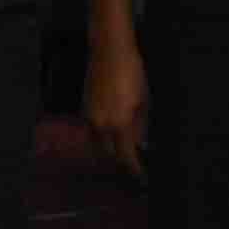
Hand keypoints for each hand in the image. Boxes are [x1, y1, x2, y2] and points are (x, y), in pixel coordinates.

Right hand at [83, 34, 147, 181]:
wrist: (109, 51)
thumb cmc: (133, 73)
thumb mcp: (144, 100)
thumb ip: (141, 126)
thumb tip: (143, 145)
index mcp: (119, 123)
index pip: (126, 155)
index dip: (134, 168)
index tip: (141, 178)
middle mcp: (101, 124)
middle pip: (108, 154)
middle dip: (120, 161)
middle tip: (132, 165)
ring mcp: (89, 116)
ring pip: (96, 144)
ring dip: (108, 151)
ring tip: (121, 152)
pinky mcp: (84, 109)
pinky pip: (91, 132)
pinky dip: (100, 138)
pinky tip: (110, 135)